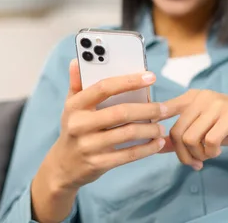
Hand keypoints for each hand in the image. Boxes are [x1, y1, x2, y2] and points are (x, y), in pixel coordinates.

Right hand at [43, 60, 166, 190]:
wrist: (63, 166)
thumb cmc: (74, 128)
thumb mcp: (71, 106)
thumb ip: (77, 83)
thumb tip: (77, 60)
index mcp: (75, 105)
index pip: (104, 87)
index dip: (129, 81)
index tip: (151, 77)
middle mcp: (80, 124)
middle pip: (121, 112)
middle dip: (147, 109)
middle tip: (164, 108)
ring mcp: (88, 145)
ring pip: (127, 134)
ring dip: (150, 129)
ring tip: (162, 126)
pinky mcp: (98, 163)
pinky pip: (128, 155)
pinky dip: (147, 148)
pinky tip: (157, 143)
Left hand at [159, 89, 227, 169]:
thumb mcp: (205, 129)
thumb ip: (184, 134)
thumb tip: (159, 146)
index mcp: (193, 97)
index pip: (163, 111)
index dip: (158, 130)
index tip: (163, 146)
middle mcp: (202, 96)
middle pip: (177, 132)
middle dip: (184, 154)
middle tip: (197, 162)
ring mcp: (217, 104)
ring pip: (190, 138)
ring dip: (199, 155)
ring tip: (210, 154)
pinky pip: (209, 141)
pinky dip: (211, 153)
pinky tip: (218, 152)